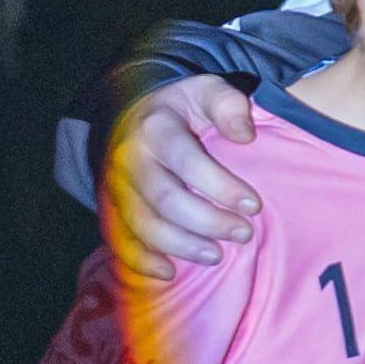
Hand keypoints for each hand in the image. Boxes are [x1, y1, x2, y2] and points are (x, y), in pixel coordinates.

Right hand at [112, 73, 268, 266]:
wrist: (129, 114)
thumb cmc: (181, 109)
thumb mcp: (205, 91)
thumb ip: (228, 103)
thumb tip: (245, 134)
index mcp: (155, 129)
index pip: (186, 161)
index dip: (220, 186)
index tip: (253, 205)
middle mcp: (129, 159)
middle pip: (165, 199)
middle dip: (207, 222)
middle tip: (244, 234)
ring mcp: (116, 186)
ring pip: (143, 224)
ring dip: (180, 245)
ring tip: (216, 255)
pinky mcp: (111, 207)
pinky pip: (119, 239)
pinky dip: (140, 261)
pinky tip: (168, 272)